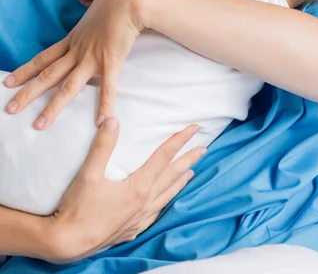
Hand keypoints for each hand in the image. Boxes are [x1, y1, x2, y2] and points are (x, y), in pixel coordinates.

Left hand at [4, 0, 146, 128]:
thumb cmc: (114, 2)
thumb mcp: (95, 17)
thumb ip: (92, 30)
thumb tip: (94, 35)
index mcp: (73, 40)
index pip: (43, 58)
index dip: (24, 70)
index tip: (8, 81)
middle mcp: (77, 50)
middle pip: (48, 75)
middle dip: (27, 93)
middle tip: (9, 109)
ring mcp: (92, 57)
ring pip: (68, 86)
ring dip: (53, 107)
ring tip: (39, 125)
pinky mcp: (111, 60)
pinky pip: (108, 87)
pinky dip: (105, 105)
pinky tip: (101, 121)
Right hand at [45, 119, 203, 262]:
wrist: (68, 244)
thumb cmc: (77, 208)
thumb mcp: (88, 174)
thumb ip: (103, 146)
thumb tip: (113, 120)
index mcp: (138, 187)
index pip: (164, 157)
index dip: (179, 140)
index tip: (194, 129)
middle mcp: (144, 203)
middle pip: (172, 176)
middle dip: (189, 160)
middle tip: (203, 148)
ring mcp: (139, 218)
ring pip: (167, 195)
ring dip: (181, 181)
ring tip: (191, 172)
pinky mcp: (132, 229)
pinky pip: (156, 212)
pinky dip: (166, 201)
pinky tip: (164, 201)